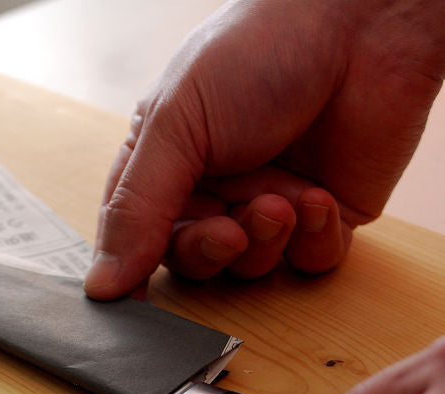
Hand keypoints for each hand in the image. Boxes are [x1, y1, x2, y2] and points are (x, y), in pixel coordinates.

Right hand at [84, 0, 443, 298]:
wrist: (360, 24)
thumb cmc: (255, 53)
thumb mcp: (176, 127)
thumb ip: (137, 210)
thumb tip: (101, 284)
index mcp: (164, 161)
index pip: (134, 232)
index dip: (132, 267)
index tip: (132, 298)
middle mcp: (214, 186)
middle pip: (191, 259)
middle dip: (210, 251)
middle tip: (230, 230)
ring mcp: (270, 202)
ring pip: (249, 268)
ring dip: (264, 242)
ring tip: (283, 201)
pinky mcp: (326, 214)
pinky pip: (310, 261)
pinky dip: (313, 241)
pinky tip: (318, 200)